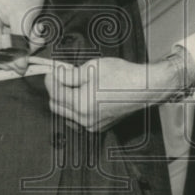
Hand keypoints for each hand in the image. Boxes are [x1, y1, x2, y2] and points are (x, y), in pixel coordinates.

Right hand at [0, 0, 46, 64]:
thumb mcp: (25, 18)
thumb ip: (21, 43)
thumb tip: (19, 67)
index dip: (7, 58)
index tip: (23, 65)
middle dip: (15, 52)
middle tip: (32, 50)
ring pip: (2, 46)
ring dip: (22, 45)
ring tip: (36, 33)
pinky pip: (6, 40)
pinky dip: (21, 39)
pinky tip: (33, 30)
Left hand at [45, 56, 176, 131]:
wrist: (144, 87)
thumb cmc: (122, 76)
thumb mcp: (92, 67)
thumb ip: (69, 74)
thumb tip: (55, 75)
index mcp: (81, 104)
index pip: (54, 92)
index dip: (50, 79)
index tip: (52, 70)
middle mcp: (84, 119)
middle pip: (56, 106)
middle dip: (56, 90)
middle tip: (62, 75)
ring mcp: (91, 125)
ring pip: (66, 113)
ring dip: (65, 99)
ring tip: (75, 84)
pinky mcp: (98, 126)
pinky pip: (78, 118)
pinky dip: (76, 107)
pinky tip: (84, 94)